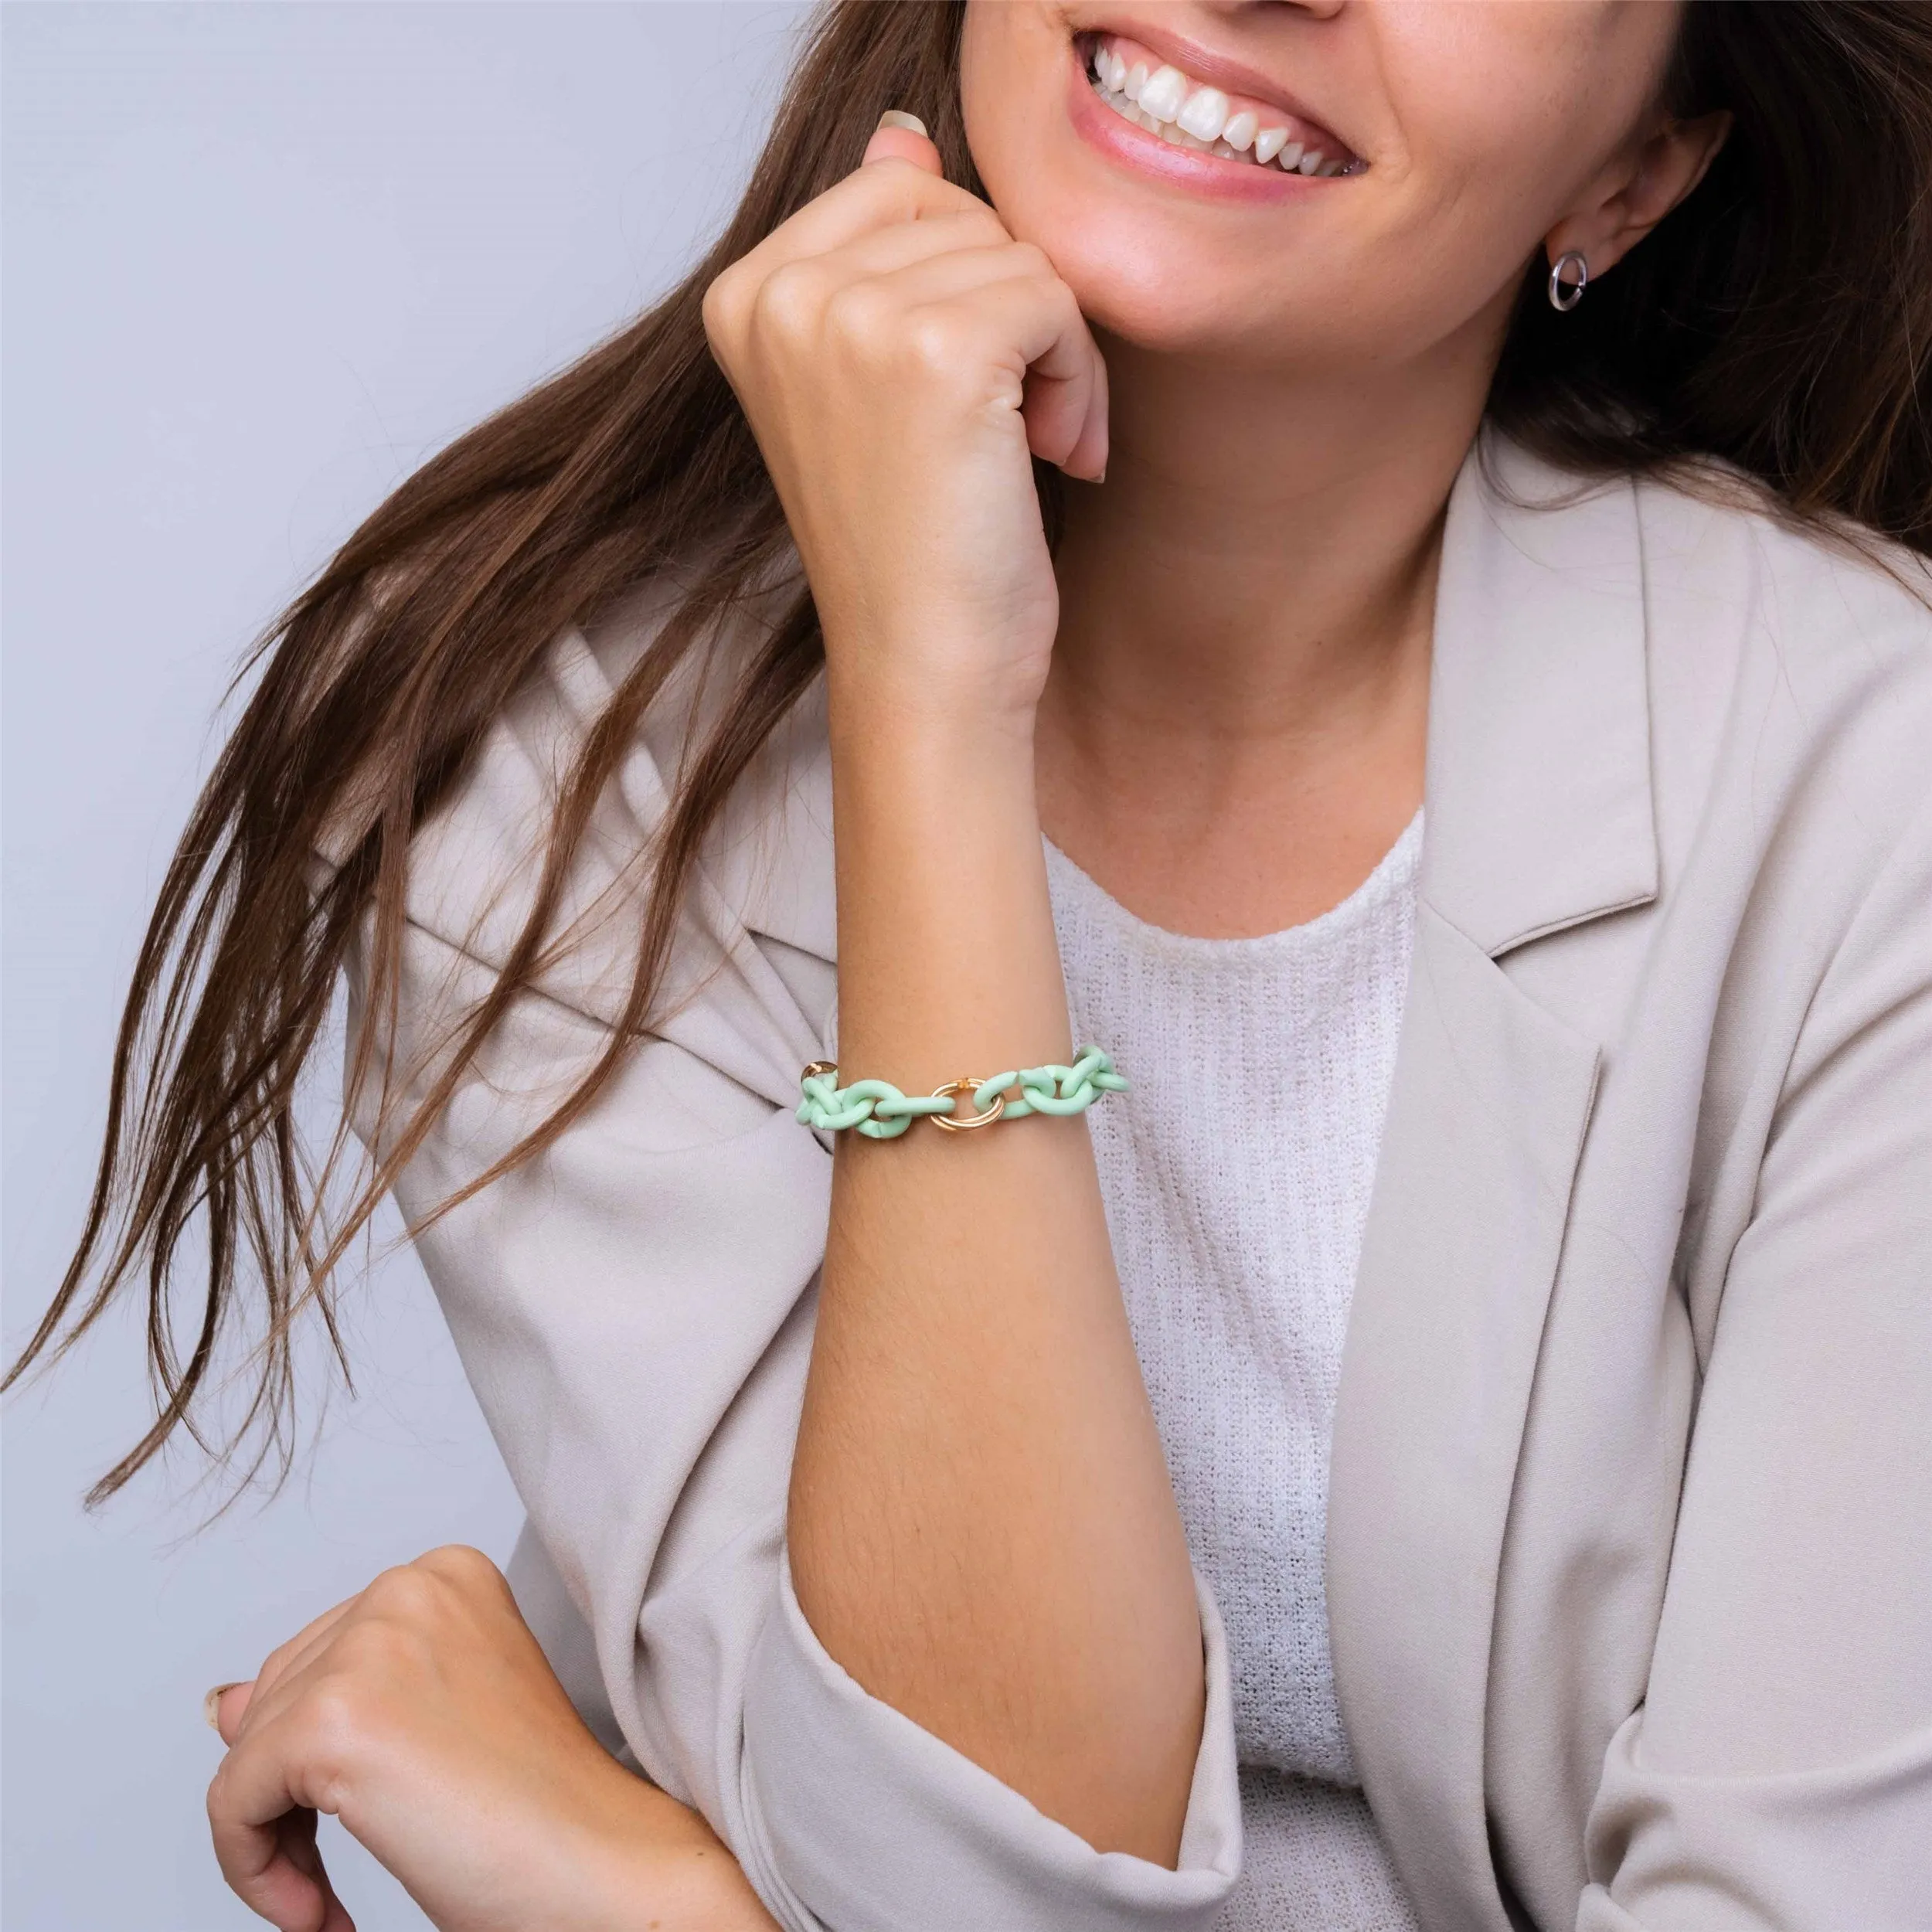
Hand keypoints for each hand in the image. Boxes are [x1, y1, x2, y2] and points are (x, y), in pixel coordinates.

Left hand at [206, 1544, 776, 1931]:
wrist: (599, 1864)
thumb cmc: (542, 1809)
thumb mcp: (426, 1727)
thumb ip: (327, 1696)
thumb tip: (222, 1705)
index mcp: (446, 1576)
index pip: (319, 1657)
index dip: (320, 1758)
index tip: (371, 1814)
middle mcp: (407, 1587)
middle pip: (275, 1696)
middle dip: (289, 1797)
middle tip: (338, 1873)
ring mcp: (370, 1644)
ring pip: (245, 1751)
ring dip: (272, 1841)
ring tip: (329, 1897)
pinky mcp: (331, 1718)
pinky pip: (229, 1803)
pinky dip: (254, 1873)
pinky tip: (320, 1911)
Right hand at [702, 115, 1107, 734]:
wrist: (925, 674)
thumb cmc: (912, 549)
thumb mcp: (876, 386)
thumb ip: (879, 253)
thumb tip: (902, 141)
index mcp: (747, 295)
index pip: (904, 196)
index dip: (963, 291)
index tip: (958, 397)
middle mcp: (781, 294)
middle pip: (966, 216)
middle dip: (1014, 317)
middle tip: (1003, 431)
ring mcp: (849, 317)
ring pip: (1021, 256)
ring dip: (1055, 359)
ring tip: (1020, 452)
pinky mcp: (934, 350)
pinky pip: (1057, 299)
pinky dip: (1077, 382)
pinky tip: (1049, 456)